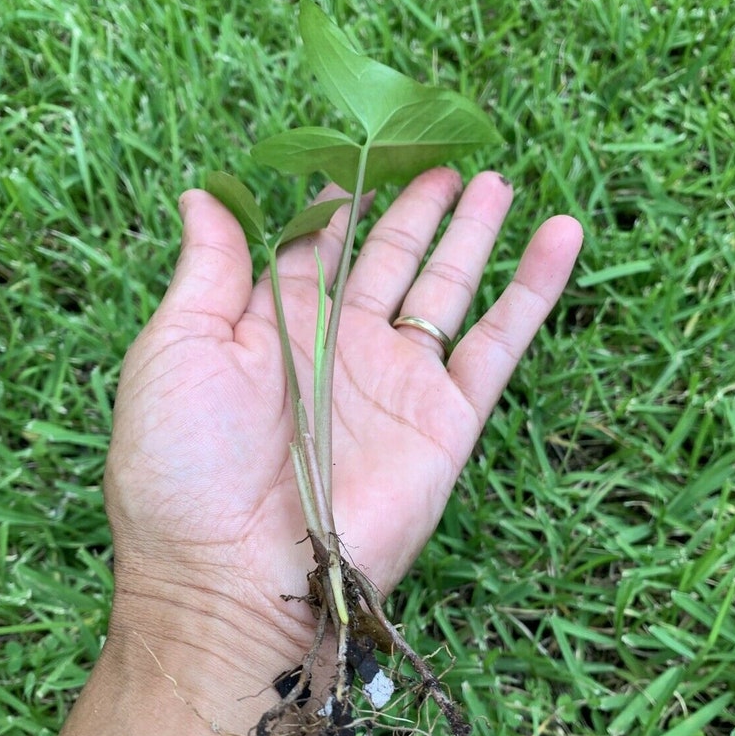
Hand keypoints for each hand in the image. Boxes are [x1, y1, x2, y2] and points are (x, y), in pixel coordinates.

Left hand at [104, 168, 581, 671]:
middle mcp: (339, 349)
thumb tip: (205, 192)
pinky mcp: (446, 420)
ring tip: (497, 182)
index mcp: (273, 328)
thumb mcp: (174, 351)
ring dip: (473, 236)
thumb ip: (205, 270)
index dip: (340, 202)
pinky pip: (500, 344)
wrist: (234, 581)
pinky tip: (560, 237)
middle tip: (444, 157)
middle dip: (415, 208)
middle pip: (389, 258)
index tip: (364, 153)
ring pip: (446, 289)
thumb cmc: (183, 468)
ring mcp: (397, 383)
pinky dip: (533, 292)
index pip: (318, 248)